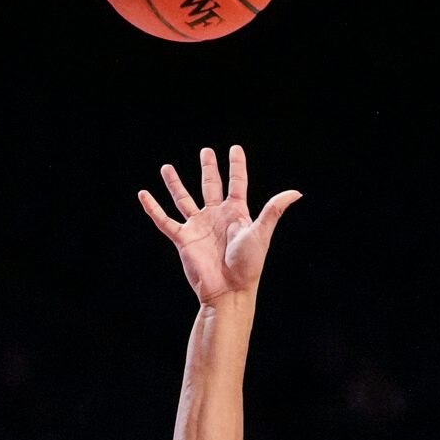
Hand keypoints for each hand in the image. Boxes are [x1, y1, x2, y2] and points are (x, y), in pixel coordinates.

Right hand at [138, 145, 300, 303]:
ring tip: (166, 168)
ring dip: (175, 184)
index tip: (235, 148)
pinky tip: (143, 194)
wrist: (228, 291)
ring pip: (184, 199)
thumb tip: (296, 192)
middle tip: (206, 151)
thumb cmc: (248, 265)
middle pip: (210, 185)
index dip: (236, 165)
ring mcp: (198, 226)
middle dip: (208, 168)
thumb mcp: (261, 233)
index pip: (237, 183)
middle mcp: (216, 216)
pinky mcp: (183, 239)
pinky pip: (164, 221)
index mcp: (236, 213)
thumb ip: (273, 210)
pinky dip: (153, 208)